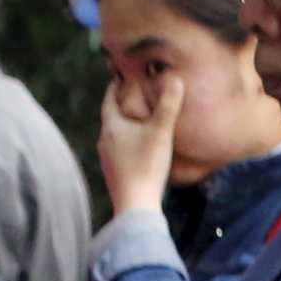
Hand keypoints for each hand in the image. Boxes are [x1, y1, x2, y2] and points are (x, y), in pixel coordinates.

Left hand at [98, 74, 180, 216]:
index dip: (114, 87)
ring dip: (124, 128)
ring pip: (114, 136)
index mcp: (111, 126)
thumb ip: (169, 106)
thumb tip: (175, 79)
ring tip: (138, 124)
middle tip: (132, 98)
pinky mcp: (113, 173)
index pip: (109, 99)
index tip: (120, 77)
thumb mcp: (161, 132)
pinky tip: (138, 151)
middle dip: (121, 107)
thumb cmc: (147, 165)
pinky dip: (127, 145)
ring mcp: (107, 158)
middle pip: (111, 118)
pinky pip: (119, 152)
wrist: (135, 203)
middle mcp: (104, 140)